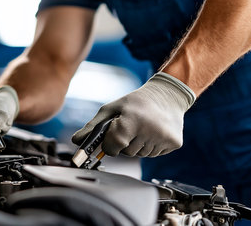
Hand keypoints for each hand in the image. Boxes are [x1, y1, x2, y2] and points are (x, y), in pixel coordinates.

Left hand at [72, 72, 195, 156]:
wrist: (168, 95)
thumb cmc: (136, 101)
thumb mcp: (112, 109)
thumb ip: (93, 127)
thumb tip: (76, 141)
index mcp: (132, 120)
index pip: (114, 146)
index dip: (110, 145)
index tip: (112, 138)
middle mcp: (150, 130)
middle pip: (127, 152)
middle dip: (124, 143)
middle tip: (131, 126)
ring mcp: (164, 138)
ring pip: (140, 155)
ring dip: (137, 145)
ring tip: (143, 127)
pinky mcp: (174, 143)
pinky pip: (154, 154)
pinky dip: (151, 146)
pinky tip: (153, 132)